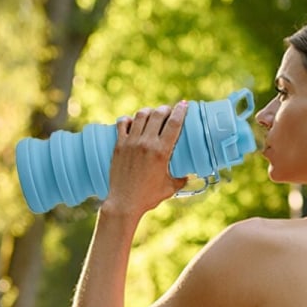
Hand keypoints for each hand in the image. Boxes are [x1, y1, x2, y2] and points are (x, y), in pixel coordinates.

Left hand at [105, 101, 188, 216]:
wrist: (124, 202)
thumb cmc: (148, 197)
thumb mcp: (170, 188)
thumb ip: (181, 179)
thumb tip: (188, 175)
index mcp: (161, 152)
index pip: (174, 123)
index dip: (181, 110)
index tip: (184, 104)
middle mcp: (146, 143)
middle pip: (158, 114)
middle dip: (166, 109)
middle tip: (169, 112)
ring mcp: (130, 142)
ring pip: (141, 115)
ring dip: (149, 111)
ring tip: (153, 115)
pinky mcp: (118, 145)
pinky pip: (122, 123)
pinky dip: (129, 119)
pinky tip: (133, 122)